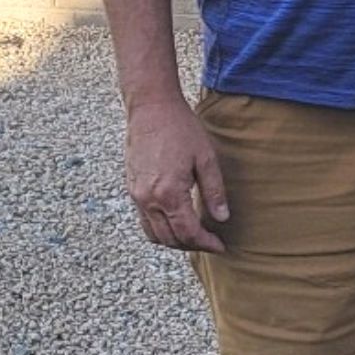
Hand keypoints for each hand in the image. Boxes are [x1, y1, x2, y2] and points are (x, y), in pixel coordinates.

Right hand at [125, 94, 229, 252]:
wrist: (151, 109)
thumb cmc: (181, 129)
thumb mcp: (206, 158)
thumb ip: (214, 191)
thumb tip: (222, 218)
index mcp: (169, 194)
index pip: (188, 233)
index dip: (206, 243)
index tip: (220, 245)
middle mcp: (148, 199)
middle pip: (170, 239)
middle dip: (192, 245)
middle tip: (211, 242)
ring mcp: (137, 195)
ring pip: (154, 234)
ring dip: (174, 241)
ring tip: (195, 236)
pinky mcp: (132, 188)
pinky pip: (144, 220)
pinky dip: (160, 229)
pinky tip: (176, 221)